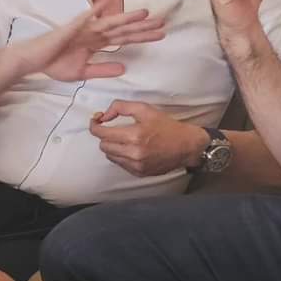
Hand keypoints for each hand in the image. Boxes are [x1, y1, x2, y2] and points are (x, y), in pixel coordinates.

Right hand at [12, 4, 165, 82]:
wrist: (34, 61)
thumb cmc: (55, 64)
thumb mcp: (84, 72)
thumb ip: (103, 69)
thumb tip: (124, 68)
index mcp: (96, 43)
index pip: (124, 39)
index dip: (142, 37)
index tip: (160, 35)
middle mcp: (93, 33)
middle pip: (122, 30)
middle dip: (142, 27)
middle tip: (163, 23)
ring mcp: (83, 29)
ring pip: (109, 23)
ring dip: (126, 18)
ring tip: (145, 13)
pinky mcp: (70, 28)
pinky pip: (83, 19)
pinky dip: (93, 11)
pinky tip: (105, 2)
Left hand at [89, 100, 208, 176]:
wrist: (186, 145)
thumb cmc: (166, 126)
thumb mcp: (144, 109)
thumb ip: (120, 107)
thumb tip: (103, 116)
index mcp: (134, 135)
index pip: (101, 134)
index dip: (94, 126)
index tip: (96, 121)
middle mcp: (133, 153)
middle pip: (103, 145)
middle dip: (104, 135)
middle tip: (111, 128)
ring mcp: (136, 165)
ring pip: (110, 156)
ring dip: (112, 146)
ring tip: (122, 138)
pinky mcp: (139, 173)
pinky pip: (120, 164)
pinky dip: (120, 155)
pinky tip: (130, 148)